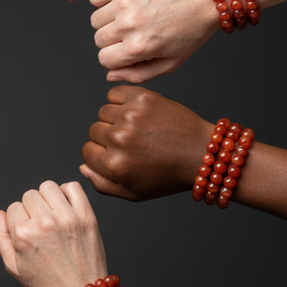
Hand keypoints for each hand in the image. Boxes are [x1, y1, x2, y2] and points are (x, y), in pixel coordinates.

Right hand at [0, 180, 106, 286]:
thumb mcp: (13, 266)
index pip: (12, 207)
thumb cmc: (46, 283)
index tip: (28, 232)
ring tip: (52, 214)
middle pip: (29, 195)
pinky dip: (68, 192)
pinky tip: (66, 207)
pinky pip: (73, 186)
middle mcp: (44, 223)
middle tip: (40, 225)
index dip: (18, 219)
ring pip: (48, 187)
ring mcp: (67, 217)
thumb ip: (0, 237)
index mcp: (23, 234)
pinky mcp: (86, 216)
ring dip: (47, 198)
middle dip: (31, 208)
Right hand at [80, 86, 212, 200]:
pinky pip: (114, 93)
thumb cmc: (170, 175)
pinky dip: (120, 100)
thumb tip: (83, 166)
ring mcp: (130, 116)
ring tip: (136, 128)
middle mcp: (119, 139)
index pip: (86, 151)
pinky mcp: (142, 98)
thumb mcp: (134, 193)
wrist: (203, 154)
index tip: (117, 154)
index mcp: (114, 164)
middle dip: (107, 137)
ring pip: (103, 112)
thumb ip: (103, 185)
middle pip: (93, 131)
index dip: (100, 154)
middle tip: (131, 142)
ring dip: (115, 118)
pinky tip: (136, 112)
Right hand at [90, 0, 218, 83]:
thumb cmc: (192, 29)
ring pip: (95, 20)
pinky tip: (121, 3)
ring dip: (109, 20)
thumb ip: (137, 74)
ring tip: (131, 16)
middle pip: (98, 39)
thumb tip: (110, 75)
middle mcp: (129, 24)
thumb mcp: (170, 63)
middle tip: (135, 32)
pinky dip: (103, 1)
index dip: (116, 58)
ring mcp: (125, 2)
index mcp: (139, 47)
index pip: (104, 59)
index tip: (129, 50)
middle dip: (113, 40)